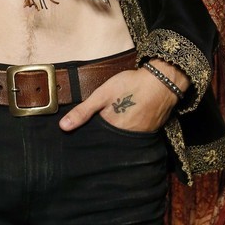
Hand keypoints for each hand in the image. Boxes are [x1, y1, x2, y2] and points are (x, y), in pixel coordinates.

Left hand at [59, 61, 188, 132]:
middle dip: (102, 139)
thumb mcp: (102, 94)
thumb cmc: (131, 85)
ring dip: (115, 136)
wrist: (162, 81)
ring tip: (112, 126)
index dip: (88, 137)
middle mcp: (125, 138)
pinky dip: (129, 132)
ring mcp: (139, 136)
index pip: (95, 141)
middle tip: (99, 128)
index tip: (81, 136)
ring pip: (122, 140)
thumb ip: (83, 111)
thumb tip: (63, 127)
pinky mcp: (150, 132)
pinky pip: (135, 136)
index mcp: (111, 130)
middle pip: (109, 142)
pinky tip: (127, 122)